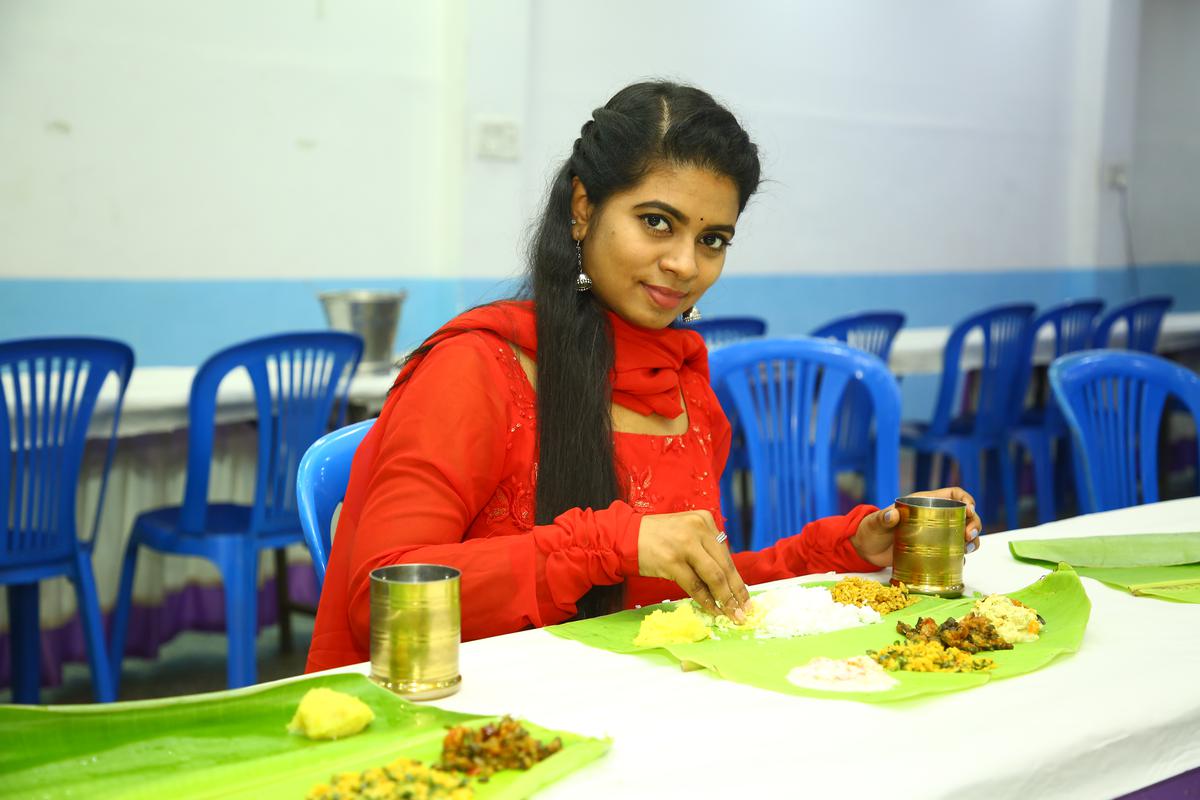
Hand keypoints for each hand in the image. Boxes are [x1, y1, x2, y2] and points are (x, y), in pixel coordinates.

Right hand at [637, 510, 750, 622]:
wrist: (625, 536)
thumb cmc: (655, 537)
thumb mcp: (685, 533)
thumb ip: (705, 550)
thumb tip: (726, 582)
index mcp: (704, 520)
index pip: (726, 554)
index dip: (737, 579)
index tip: (745, 597)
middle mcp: (698, 529)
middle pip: (724, 566)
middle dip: (736, 593)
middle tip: (744, 611)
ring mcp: (685, 544)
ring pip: (714, 577)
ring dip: (725, 599)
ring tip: (731, 614)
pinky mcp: (672, 561)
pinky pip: (695, 586)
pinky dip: (706, 601)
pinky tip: (712, 610)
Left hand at [849, 487, 982, 567]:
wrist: (866, 550)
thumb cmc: (871, 530)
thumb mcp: (875, 523)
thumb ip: (883, 518)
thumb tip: (893, 515)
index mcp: (924, 503)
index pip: (953, 494)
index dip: (966, 499)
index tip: (969, 510)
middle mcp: (935, 517)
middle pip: (964, 515)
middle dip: (974, 523)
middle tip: (968, 535)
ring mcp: (936, 535)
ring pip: (964, 533)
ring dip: (973, 540)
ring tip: (968, 547)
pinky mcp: (934, 551)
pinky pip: (954, 551)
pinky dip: (962, 555)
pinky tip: (961, 560)